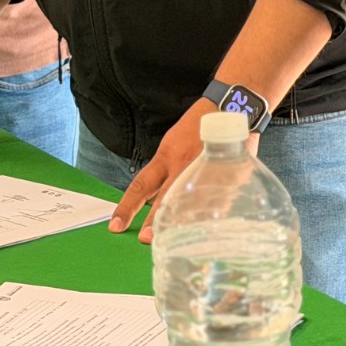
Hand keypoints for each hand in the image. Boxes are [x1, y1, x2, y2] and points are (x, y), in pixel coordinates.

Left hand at [109, 99, 258, 243]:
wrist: (230, 104)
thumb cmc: (199, 126)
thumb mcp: (175, 144)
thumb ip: (168, 173)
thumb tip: (158, 202)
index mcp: (167, 157)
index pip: (141, 185)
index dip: (127, 206)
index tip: (115, 226)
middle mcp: (183, 164)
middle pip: (166, 195)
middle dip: (156, 219)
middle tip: (147, 239)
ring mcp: (206, 169)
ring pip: (193, 199)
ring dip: (185, 222)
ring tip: (181, 242)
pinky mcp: (228, 172)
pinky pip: (220, 198)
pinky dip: (215, 215)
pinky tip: (211, 230)